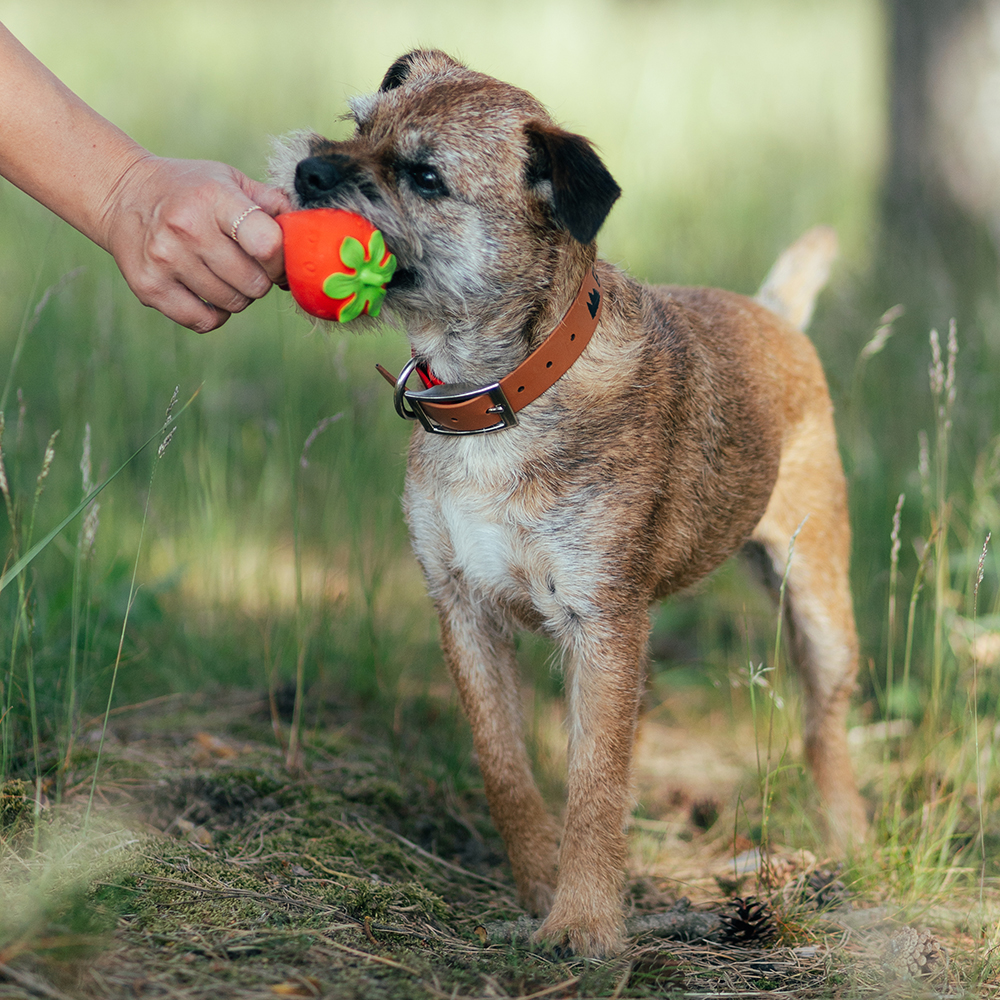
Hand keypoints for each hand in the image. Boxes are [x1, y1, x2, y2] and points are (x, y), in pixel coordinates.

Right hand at [101, 155, 291, 331]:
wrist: (123, 195)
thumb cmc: (191, 190)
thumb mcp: (230, 180)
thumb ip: (271, 203)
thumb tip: (305, 233)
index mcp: (213, 198)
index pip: (267, 244)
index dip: (281, 259)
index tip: (273, 257)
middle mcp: (186, 228)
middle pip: (254, 283)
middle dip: (260, 279)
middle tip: (246, 265)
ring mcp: (165, 260)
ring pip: (233, 304)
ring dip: (238, 295)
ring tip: (223, 273)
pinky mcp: (149, 288)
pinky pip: (205, 322)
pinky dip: (215, 315)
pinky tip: (208, 293)